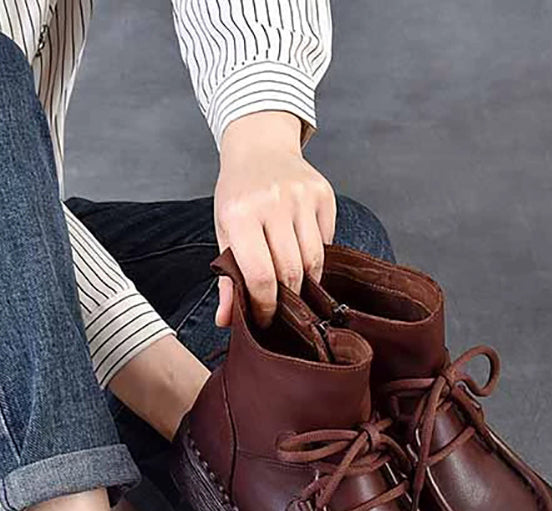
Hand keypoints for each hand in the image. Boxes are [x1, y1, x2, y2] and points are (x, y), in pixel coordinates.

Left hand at [214, 111, 336, 327]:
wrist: (260, 147)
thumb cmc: (239, 197)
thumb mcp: (224, 233)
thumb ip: (227, 279)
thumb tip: (228, 322)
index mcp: (240, 215)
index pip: (260, 276)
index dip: (265, 307)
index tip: (265, 319)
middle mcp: (272, 203)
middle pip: (291, 272)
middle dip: (287, 300)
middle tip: (281, 310)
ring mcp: (301, 197)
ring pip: (313, 261)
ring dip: (305, 284)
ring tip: (294, 289)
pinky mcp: (323, 195)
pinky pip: (326, 243)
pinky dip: (316, 259)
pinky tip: (303, 257)